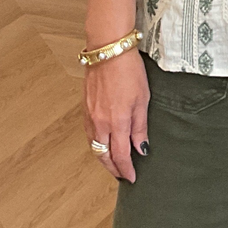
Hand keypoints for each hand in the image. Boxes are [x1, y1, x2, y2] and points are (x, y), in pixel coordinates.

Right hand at [83, 47, 148, 182]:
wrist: (108, 50)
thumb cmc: (128, 70)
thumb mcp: (142, 99)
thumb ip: (140, 126)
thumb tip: (141, 148)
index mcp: (117, 122)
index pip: (120, 156)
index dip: (126, 170)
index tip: (131, 177)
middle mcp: (100, 123)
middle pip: (103, 155)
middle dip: (112, 168)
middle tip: (121, 175)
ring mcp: (89, 115)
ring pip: (94, 145)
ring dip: (103, 157)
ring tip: (113, 162)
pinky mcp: (85, 107)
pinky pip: (89, 133)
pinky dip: (96, 143)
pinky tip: (102, 142)